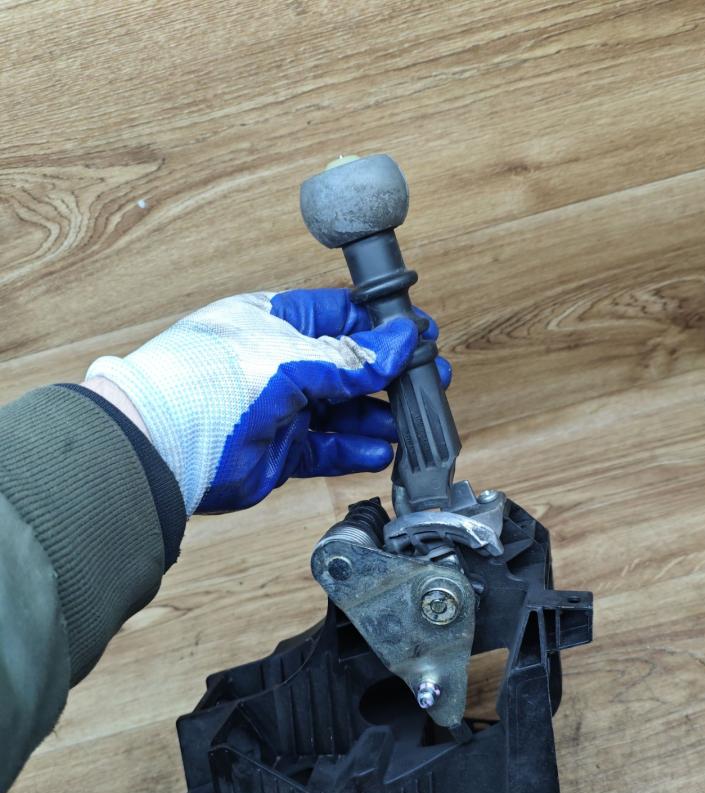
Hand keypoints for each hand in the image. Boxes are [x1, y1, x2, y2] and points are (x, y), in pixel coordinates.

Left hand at [85, 289, 450, 514]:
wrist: (163, 444)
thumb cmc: (207, 382)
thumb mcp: (290, 357)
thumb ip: (350, 356)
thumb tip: (400, 342)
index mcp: (276, 322)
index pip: (343, 317)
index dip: (384, 329)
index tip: (420, 338)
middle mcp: (278, 362)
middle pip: (349, 366)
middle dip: (389, 378)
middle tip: (428, 384)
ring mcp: (278, 407)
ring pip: (342, 412)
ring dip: (377, 418)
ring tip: (408, 425)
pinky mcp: (278, 450)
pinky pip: (326, 449)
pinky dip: (354, 451)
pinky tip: (381, 451)